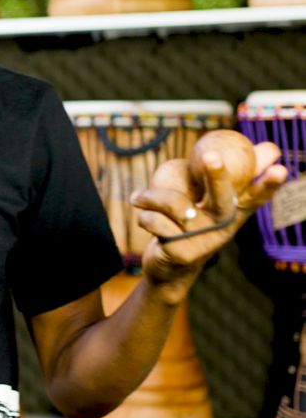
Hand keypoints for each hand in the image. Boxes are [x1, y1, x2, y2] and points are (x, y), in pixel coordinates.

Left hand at [129, 139, 286, 300]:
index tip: (280, 170)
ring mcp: (204, 241)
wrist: (168, 268)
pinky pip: (156, 221)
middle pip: (223, 198)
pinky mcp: (182, 253)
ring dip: (151, 196)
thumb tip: (266, 149)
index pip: (256, 196)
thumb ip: (223, 177)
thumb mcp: (207, 204)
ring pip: (176, 204)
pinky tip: (142, 217)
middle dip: (217, 176)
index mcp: (232, 212)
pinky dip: (144, 215)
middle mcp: (223, 227)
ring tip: (138, 197)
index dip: (267, 184)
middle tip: (210, 156)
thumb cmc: (189, 226)